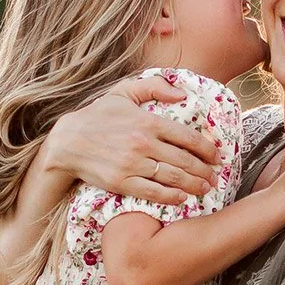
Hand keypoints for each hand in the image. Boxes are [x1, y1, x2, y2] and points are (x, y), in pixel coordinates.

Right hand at [46, 76, 222, 204]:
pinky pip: (153, 192)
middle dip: (205, 171)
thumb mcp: (124, 91)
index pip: (188, 137)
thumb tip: (182, 94)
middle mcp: (143, 143)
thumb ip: (155, 86)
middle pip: (185, 160)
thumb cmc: (98, 115)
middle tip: (216, 177)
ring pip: (173, 178)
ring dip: (194, 185)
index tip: (217, 156)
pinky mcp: (122, 182)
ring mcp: (133, 164)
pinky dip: (171, 197)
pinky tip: (182, 198)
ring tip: (205, 188)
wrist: (68, 141)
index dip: (207, 149)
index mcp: (148, 121)